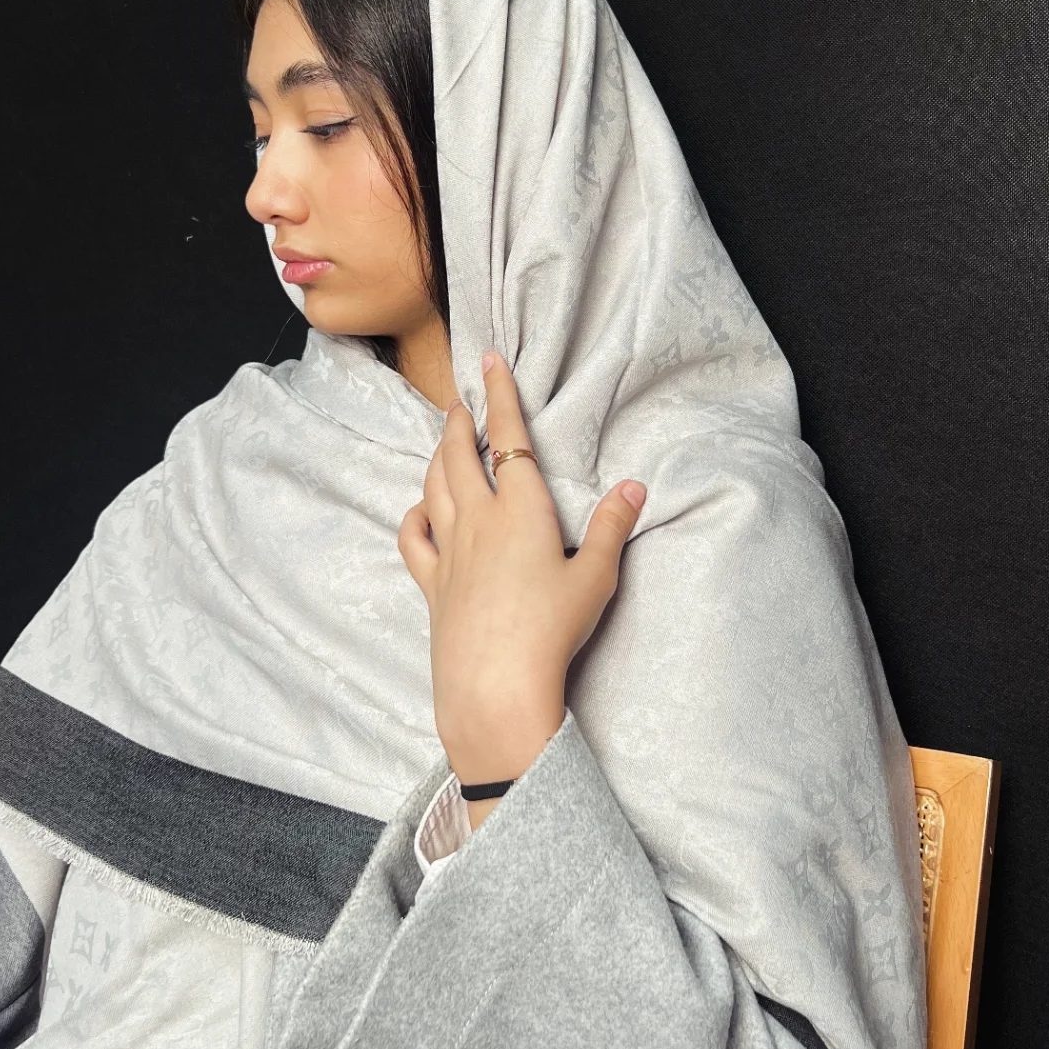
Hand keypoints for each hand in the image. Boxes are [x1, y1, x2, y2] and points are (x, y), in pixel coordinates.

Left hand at [398, 350, 645, 825]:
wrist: (495, 686)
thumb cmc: (552, 631)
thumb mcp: (595, 576)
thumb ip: (612, 526)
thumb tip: (635, 484)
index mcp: (521, 508)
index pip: (508, 437)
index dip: (499, 395)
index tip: (488, 362)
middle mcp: (478, 519)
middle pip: (458, 454)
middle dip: (458, 421)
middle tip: (460, 400)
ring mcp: (448, 550)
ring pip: (434, 486)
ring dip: (437, 457)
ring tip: (443, 442)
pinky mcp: (432, 583)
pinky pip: (414, 536)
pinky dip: (415, 513)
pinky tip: (421, 509)